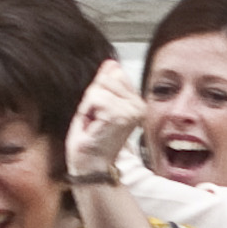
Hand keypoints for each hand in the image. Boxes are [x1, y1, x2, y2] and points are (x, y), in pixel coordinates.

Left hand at [64, 58, 145, 185]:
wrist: (90, 165)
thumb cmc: (92, 140)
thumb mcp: (97, 105)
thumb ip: (105, 83)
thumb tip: (111, 63)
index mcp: (136, 102)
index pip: (115, 73)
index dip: (98, 91)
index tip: (99, 113)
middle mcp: (139, 106)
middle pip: (106, 78)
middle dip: (92, 98)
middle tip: (96, 120)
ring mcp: (132, 111)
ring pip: (98, 88)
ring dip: (88, 106)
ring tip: (94, 123)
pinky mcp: (120, 116)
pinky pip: (94, 98)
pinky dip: (87, 111)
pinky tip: (93, 126)